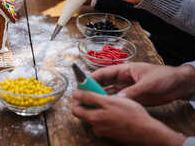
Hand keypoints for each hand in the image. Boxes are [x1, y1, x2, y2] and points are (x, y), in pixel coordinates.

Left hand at [72, 90, 186, 144]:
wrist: (148, 132)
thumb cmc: (132, 116)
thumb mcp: (110, 101)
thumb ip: (90, 97)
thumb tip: (76, 93)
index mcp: (94, 119)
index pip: (75, 109)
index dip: (78, 99)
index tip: (83, 91)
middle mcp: (97, 127)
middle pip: (85, 113)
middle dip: (90, 102)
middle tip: (99, 94)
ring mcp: (104, 132)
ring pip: (95, 116)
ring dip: (100, 108)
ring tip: (111, 101)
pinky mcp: (111, 133)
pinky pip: (104, 121)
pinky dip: (107, 114)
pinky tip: (116, 110)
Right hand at [90, 62, 194, 105]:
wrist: (177, 85)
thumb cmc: (163, 77)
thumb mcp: (148, 82)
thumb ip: (133, 91)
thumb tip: (119, 98)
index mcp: (124, 69)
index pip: (105, 72)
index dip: (93, 77)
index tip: (83, 83)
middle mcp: (123, 79)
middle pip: (103, 83)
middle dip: (93, 88)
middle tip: (83, 95)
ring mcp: (126, 88)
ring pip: (109, 92)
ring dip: (101, 97)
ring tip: (90, 103)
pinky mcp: (131, 97)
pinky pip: (117, 100)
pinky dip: (110, 103)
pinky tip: (104, 108)